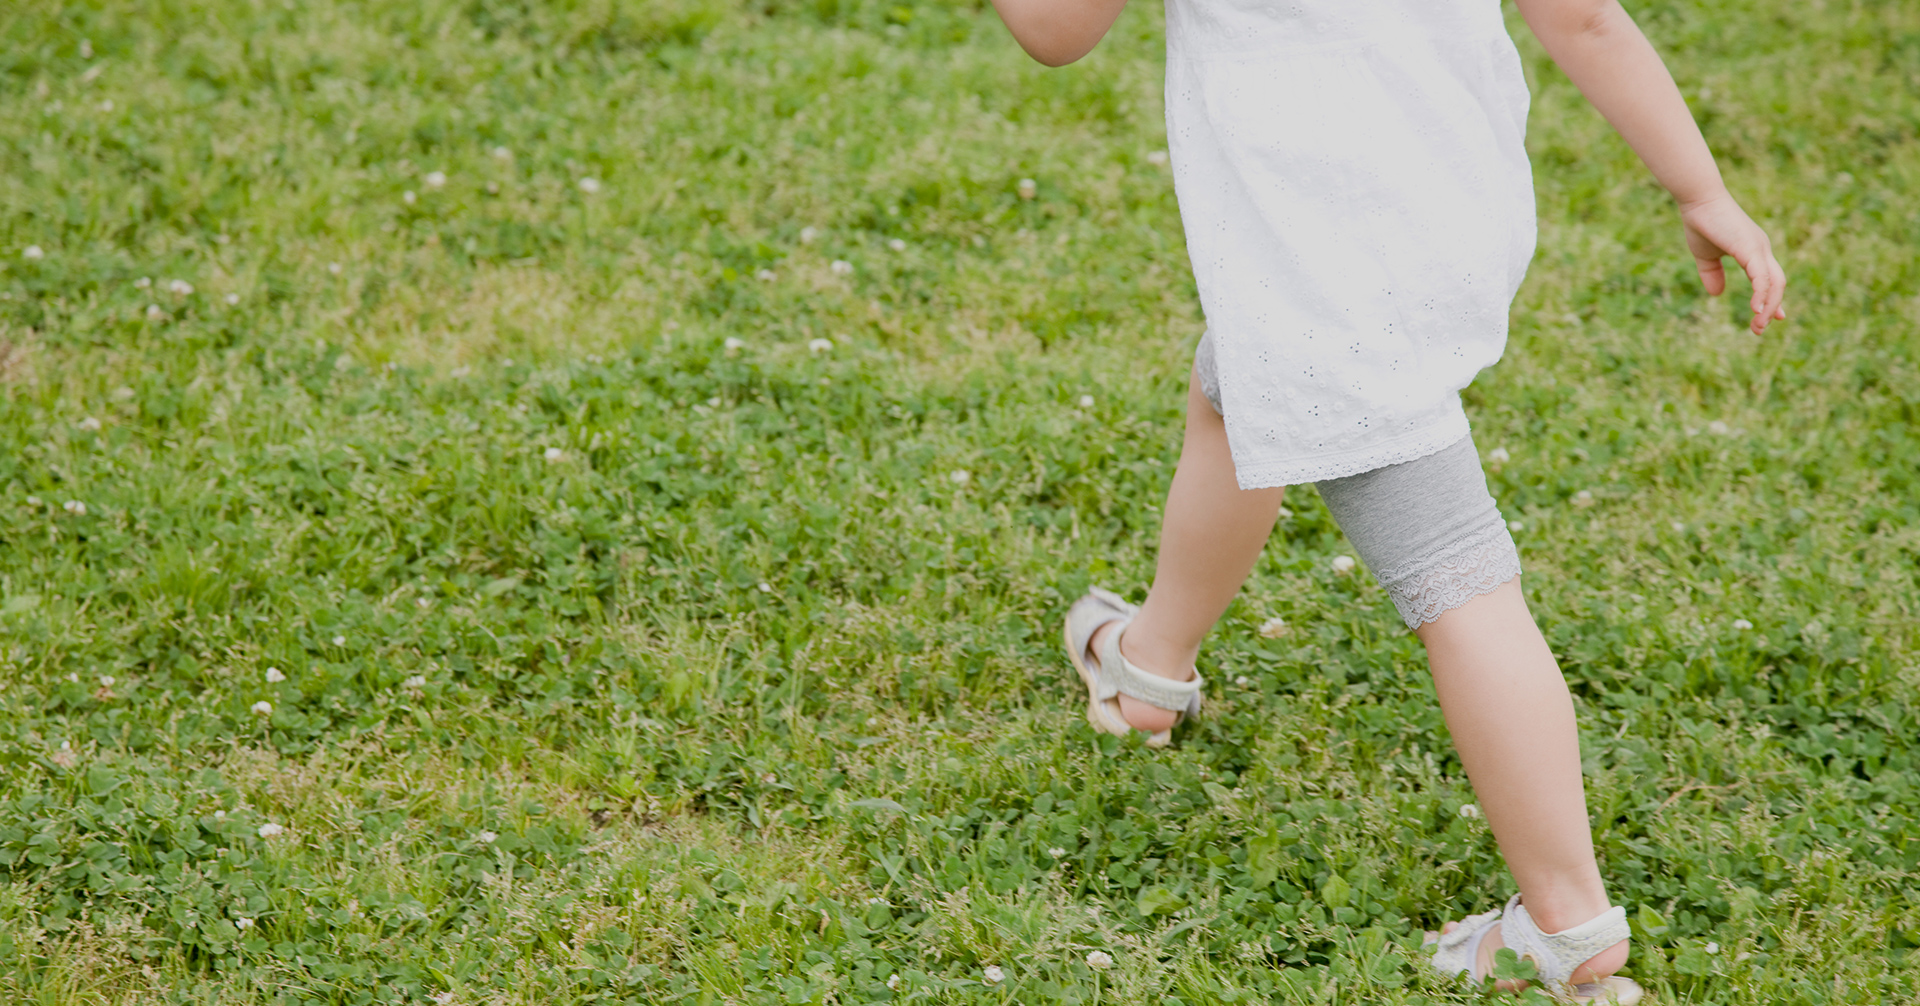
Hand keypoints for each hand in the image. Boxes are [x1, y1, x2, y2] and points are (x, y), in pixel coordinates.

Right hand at [1680, 193, 1786, 333]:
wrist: (1698, 200)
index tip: (1774, 318)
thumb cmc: (1701, 222)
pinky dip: (1762, 295)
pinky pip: (1762, 278)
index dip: (1772, 299)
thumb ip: (1712, 274)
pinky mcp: (1751, 249)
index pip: (1770, 278)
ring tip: (1757, 326)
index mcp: (1754, 250)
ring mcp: (1759, 248)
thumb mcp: (1705, 255)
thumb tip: (1717, 294)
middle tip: (1759, 328)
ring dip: (1768, 307)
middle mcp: (1762, 249)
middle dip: (1771, 308)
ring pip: (1774, 283)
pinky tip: (1756, 310)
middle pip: (1778, 283)